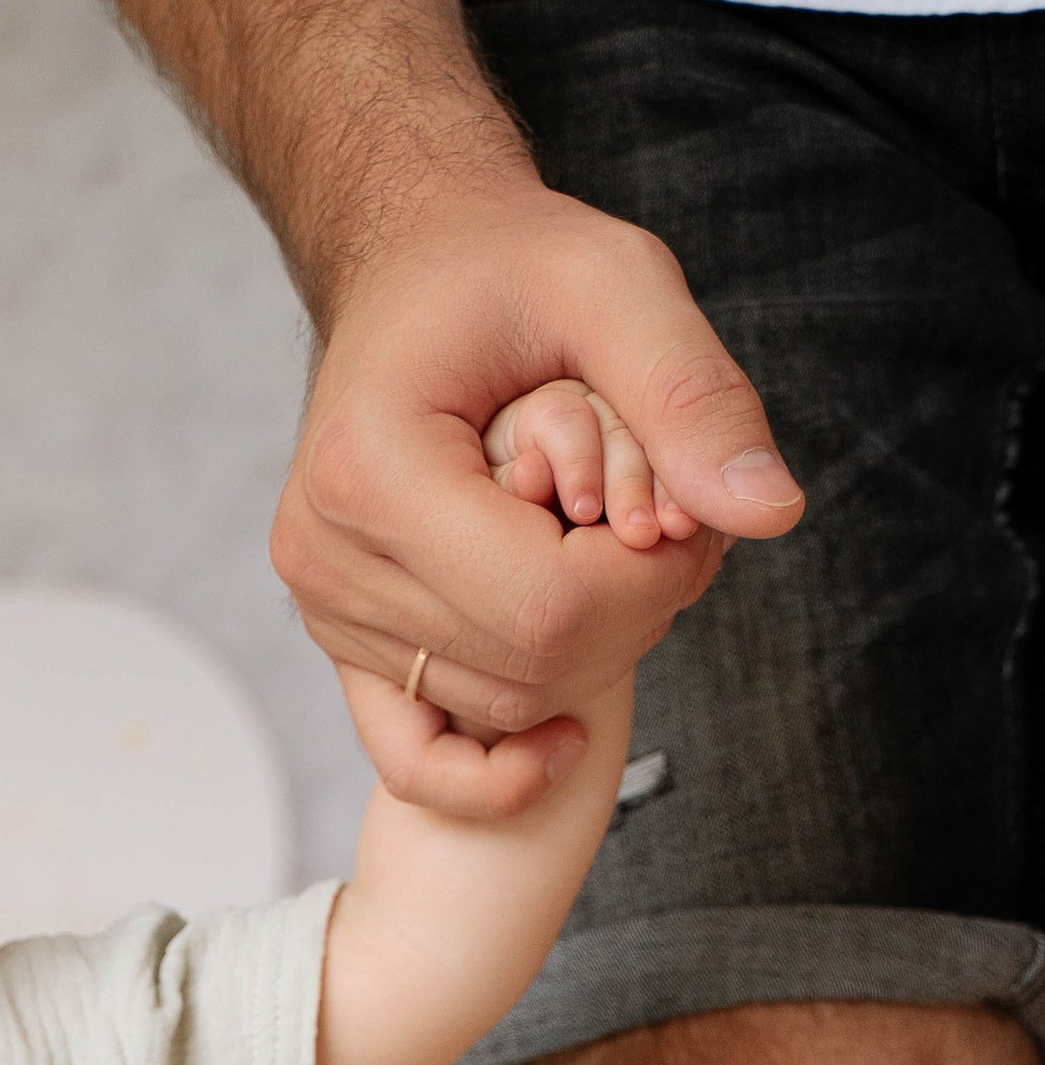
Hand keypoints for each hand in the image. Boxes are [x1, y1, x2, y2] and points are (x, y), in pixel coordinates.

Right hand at [275, 185, 800, 820]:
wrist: (411, 270)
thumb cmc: (505, 265)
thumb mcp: (616, 284)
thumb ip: (693, 396)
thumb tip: (770, 513)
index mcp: (371, 472)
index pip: (544, 605)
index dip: (648, 588)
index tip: (688, 523)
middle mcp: (328, 558)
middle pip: (527, 666)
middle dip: (631, 615)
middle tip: (668, 532)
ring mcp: (326, 610)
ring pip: (499, 704)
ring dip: (589, 653)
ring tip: (614, 556)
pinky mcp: (340, 640)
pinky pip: (415, 757)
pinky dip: (496, 767)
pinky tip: (561, 738)